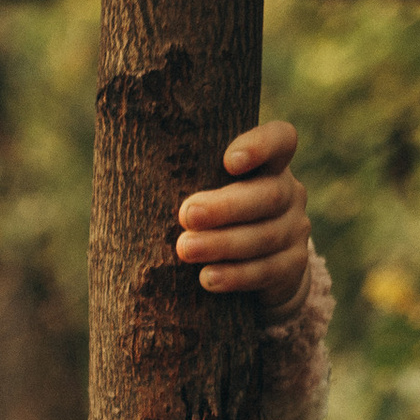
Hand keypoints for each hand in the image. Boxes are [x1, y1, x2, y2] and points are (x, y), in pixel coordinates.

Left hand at [176, 117, 309, 312]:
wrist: (259, 268)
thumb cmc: (216, 218)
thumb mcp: (209, 192)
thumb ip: (189, 180)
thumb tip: (124, 178)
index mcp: (270, 165)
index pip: (280, 140)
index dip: (260, 146)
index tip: (227, 161)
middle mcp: (289, 193)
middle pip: (268, 194)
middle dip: (225, 206)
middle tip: (186, 214)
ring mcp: (295, 229)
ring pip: (265, 236)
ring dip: (223, 244)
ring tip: (185, 250)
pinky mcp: (294, 266)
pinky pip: (267, 271)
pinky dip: (236, 276)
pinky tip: (208, 279)